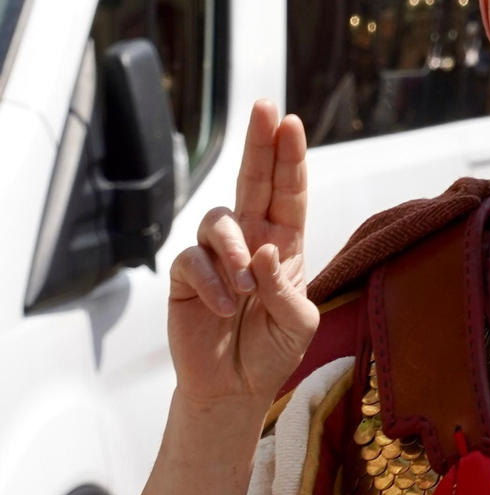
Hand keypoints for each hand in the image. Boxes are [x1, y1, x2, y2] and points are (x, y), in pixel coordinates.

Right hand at [167, 101, 315, 408]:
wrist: (235, 387)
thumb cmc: (273, 351)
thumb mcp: (299, 323)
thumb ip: (287, 288)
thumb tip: (265, 250)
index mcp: (287, 244)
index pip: (290, 193)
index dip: (289, 158)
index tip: (291, 122)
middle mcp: (251, 240)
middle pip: (252, 181)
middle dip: (259, 144)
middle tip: (264, 107)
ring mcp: (216, 255)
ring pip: (218, 220)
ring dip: (234, 250)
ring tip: (247, 290)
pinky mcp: (185, 275)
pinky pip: (192, 260)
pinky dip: (211, 283)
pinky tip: (225, 307)